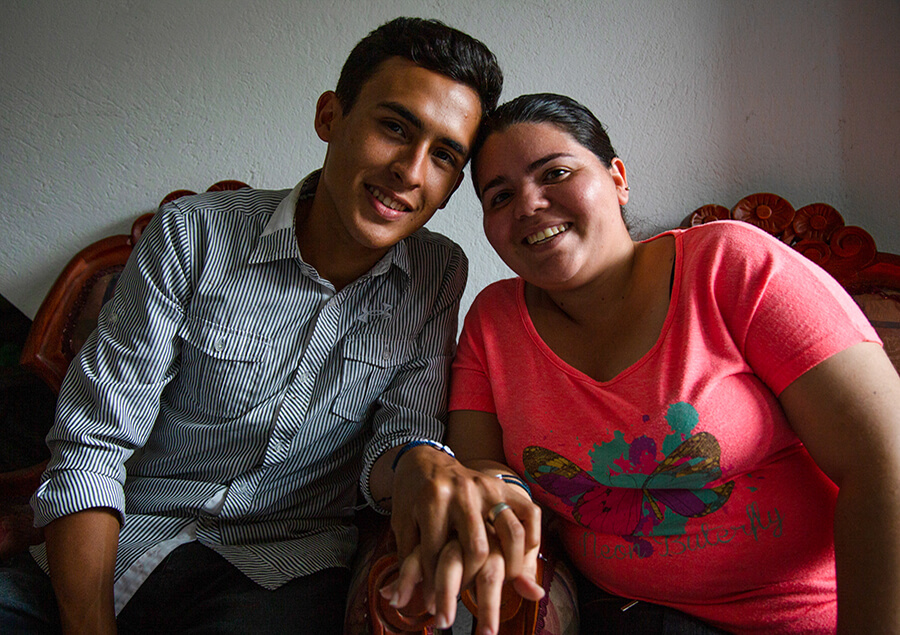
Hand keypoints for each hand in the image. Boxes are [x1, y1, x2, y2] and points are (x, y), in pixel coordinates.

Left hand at [387, 446, 542, 626]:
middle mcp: (462, 492)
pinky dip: (533, 534)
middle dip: (471, 581)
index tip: (436, 607)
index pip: (437, 553)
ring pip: (508, 532)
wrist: (424, 460)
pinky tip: (525, 554)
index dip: (434, 585)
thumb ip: (407, 561)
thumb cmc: (411, 498)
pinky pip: (528, 511)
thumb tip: (398, 602)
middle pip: (477, 549)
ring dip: (509, 564)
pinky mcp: (501, 485)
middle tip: (466, 598)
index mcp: (432, 500)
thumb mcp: (402, 524)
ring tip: (502, 583)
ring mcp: (486, 487)